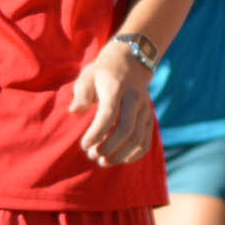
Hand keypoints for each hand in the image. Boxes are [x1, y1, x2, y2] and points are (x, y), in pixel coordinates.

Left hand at [72, 38, 156, 167]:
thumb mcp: (87, 77)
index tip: (84, 145)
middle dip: (109, 147)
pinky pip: (146, 140)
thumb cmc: (101, 74)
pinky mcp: (149, 118)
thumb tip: (74, 111)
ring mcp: (145, 109)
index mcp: (116, 88)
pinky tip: (120, 159)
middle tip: (92, 156)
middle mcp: (134, 98)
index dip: (97, 133)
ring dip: (120, 154)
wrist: (130, 62)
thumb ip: (81, 94)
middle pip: (126, 128)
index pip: (109, 114)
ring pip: (138, 137)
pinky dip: (135, 154)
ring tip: (103, 161)